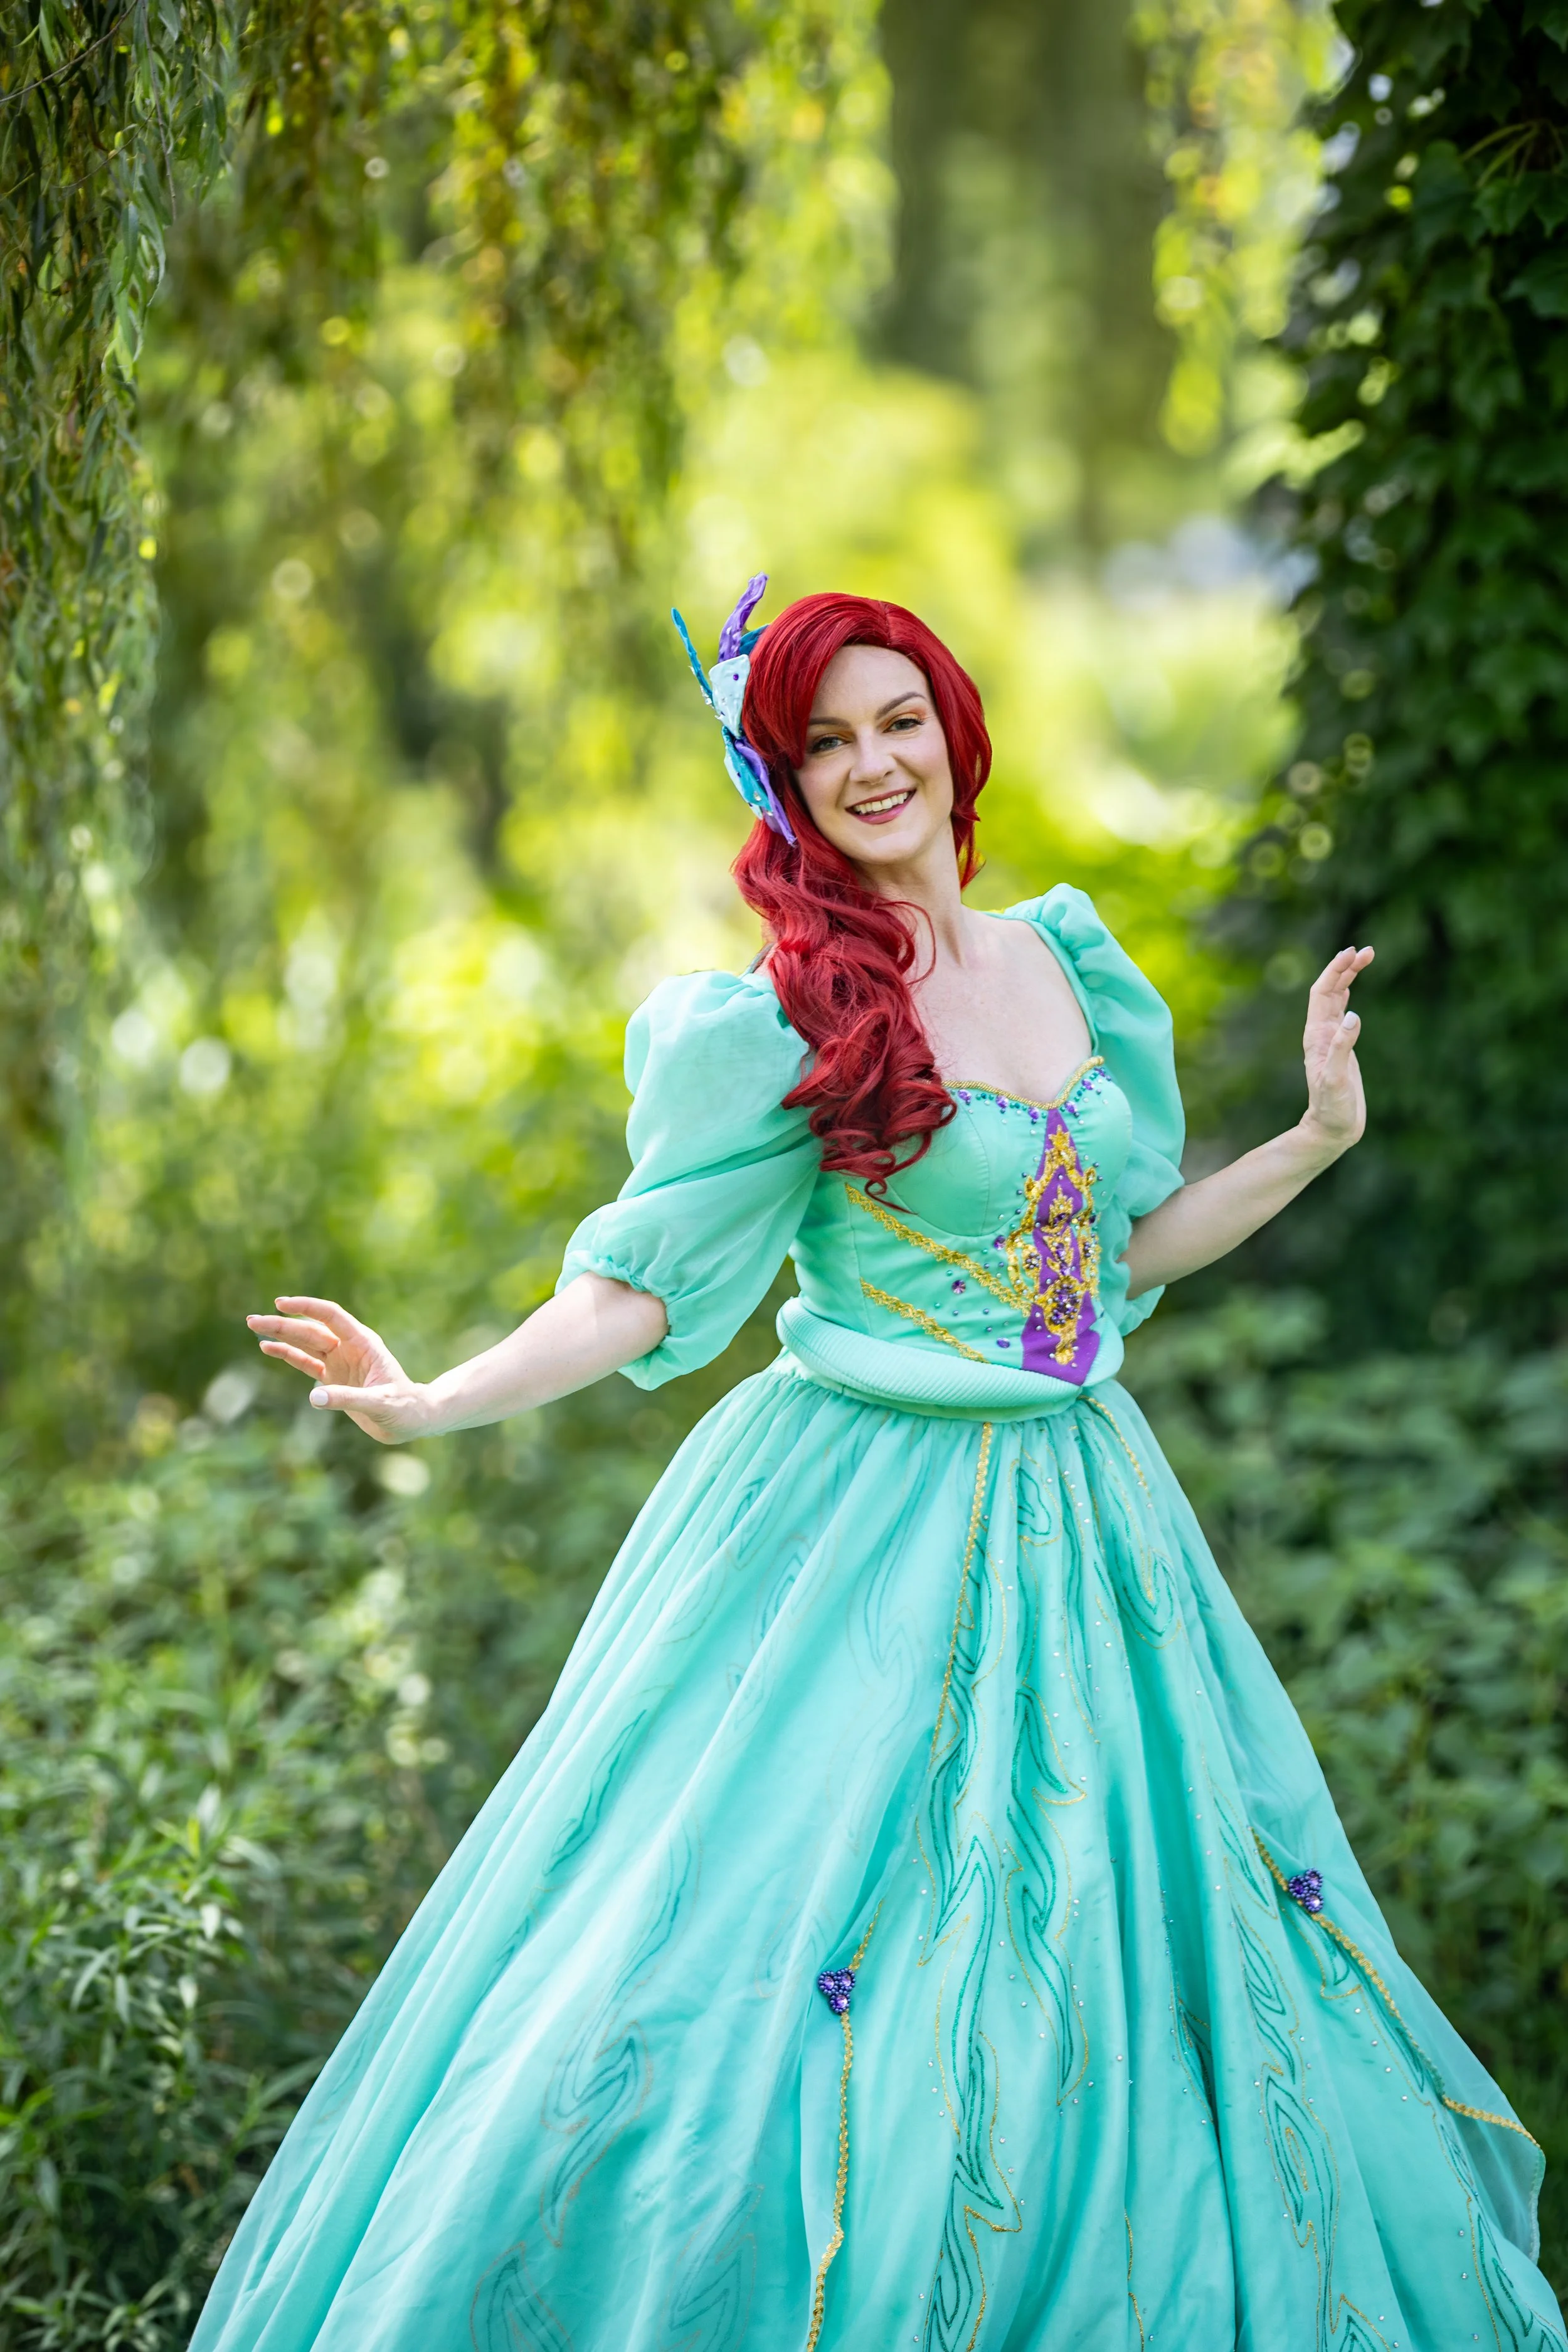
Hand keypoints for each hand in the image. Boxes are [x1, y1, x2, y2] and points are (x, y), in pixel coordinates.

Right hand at [245, 1296, 431, 1444]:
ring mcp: (339, 1361)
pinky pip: (305, 1363)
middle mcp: (349, 1347)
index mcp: (363, 1343)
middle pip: (311, 1330)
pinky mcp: (333, 1378)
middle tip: (253, 1320)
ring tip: (254, 1326)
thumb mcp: (380, 1403)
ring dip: (280, 1336)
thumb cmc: (403, 1408)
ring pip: (305, 1343)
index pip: (331, 1316)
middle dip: (283, 1324)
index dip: (307, 1308)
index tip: (282, 1304)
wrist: (412, 1420)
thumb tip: (314, 1397)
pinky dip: (287, 1355)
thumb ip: (348, 1399)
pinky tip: (268, 1348)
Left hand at [1300, 944, 1372, 1158]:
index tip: (1351, 953)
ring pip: (1336, 1000)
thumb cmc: (1332, 1108)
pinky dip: (1345, 998)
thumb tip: (1353, 1016)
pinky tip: (1349, 992)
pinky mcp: (1340, 1048)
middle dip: (1345, 968)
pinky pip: (1340, 1015)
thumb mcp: (1336, 1080)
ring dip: (1347, 979)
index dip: (1334, 971)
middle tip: (1367, 950)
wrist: (1331, 1129)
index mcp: (1317, 1037)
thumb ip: (1342, 1049)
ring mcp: (1329, 1040)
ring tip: (1364, 958)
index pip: (1322, 994)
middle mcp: (1320, 1034)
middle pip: (1329, 991)